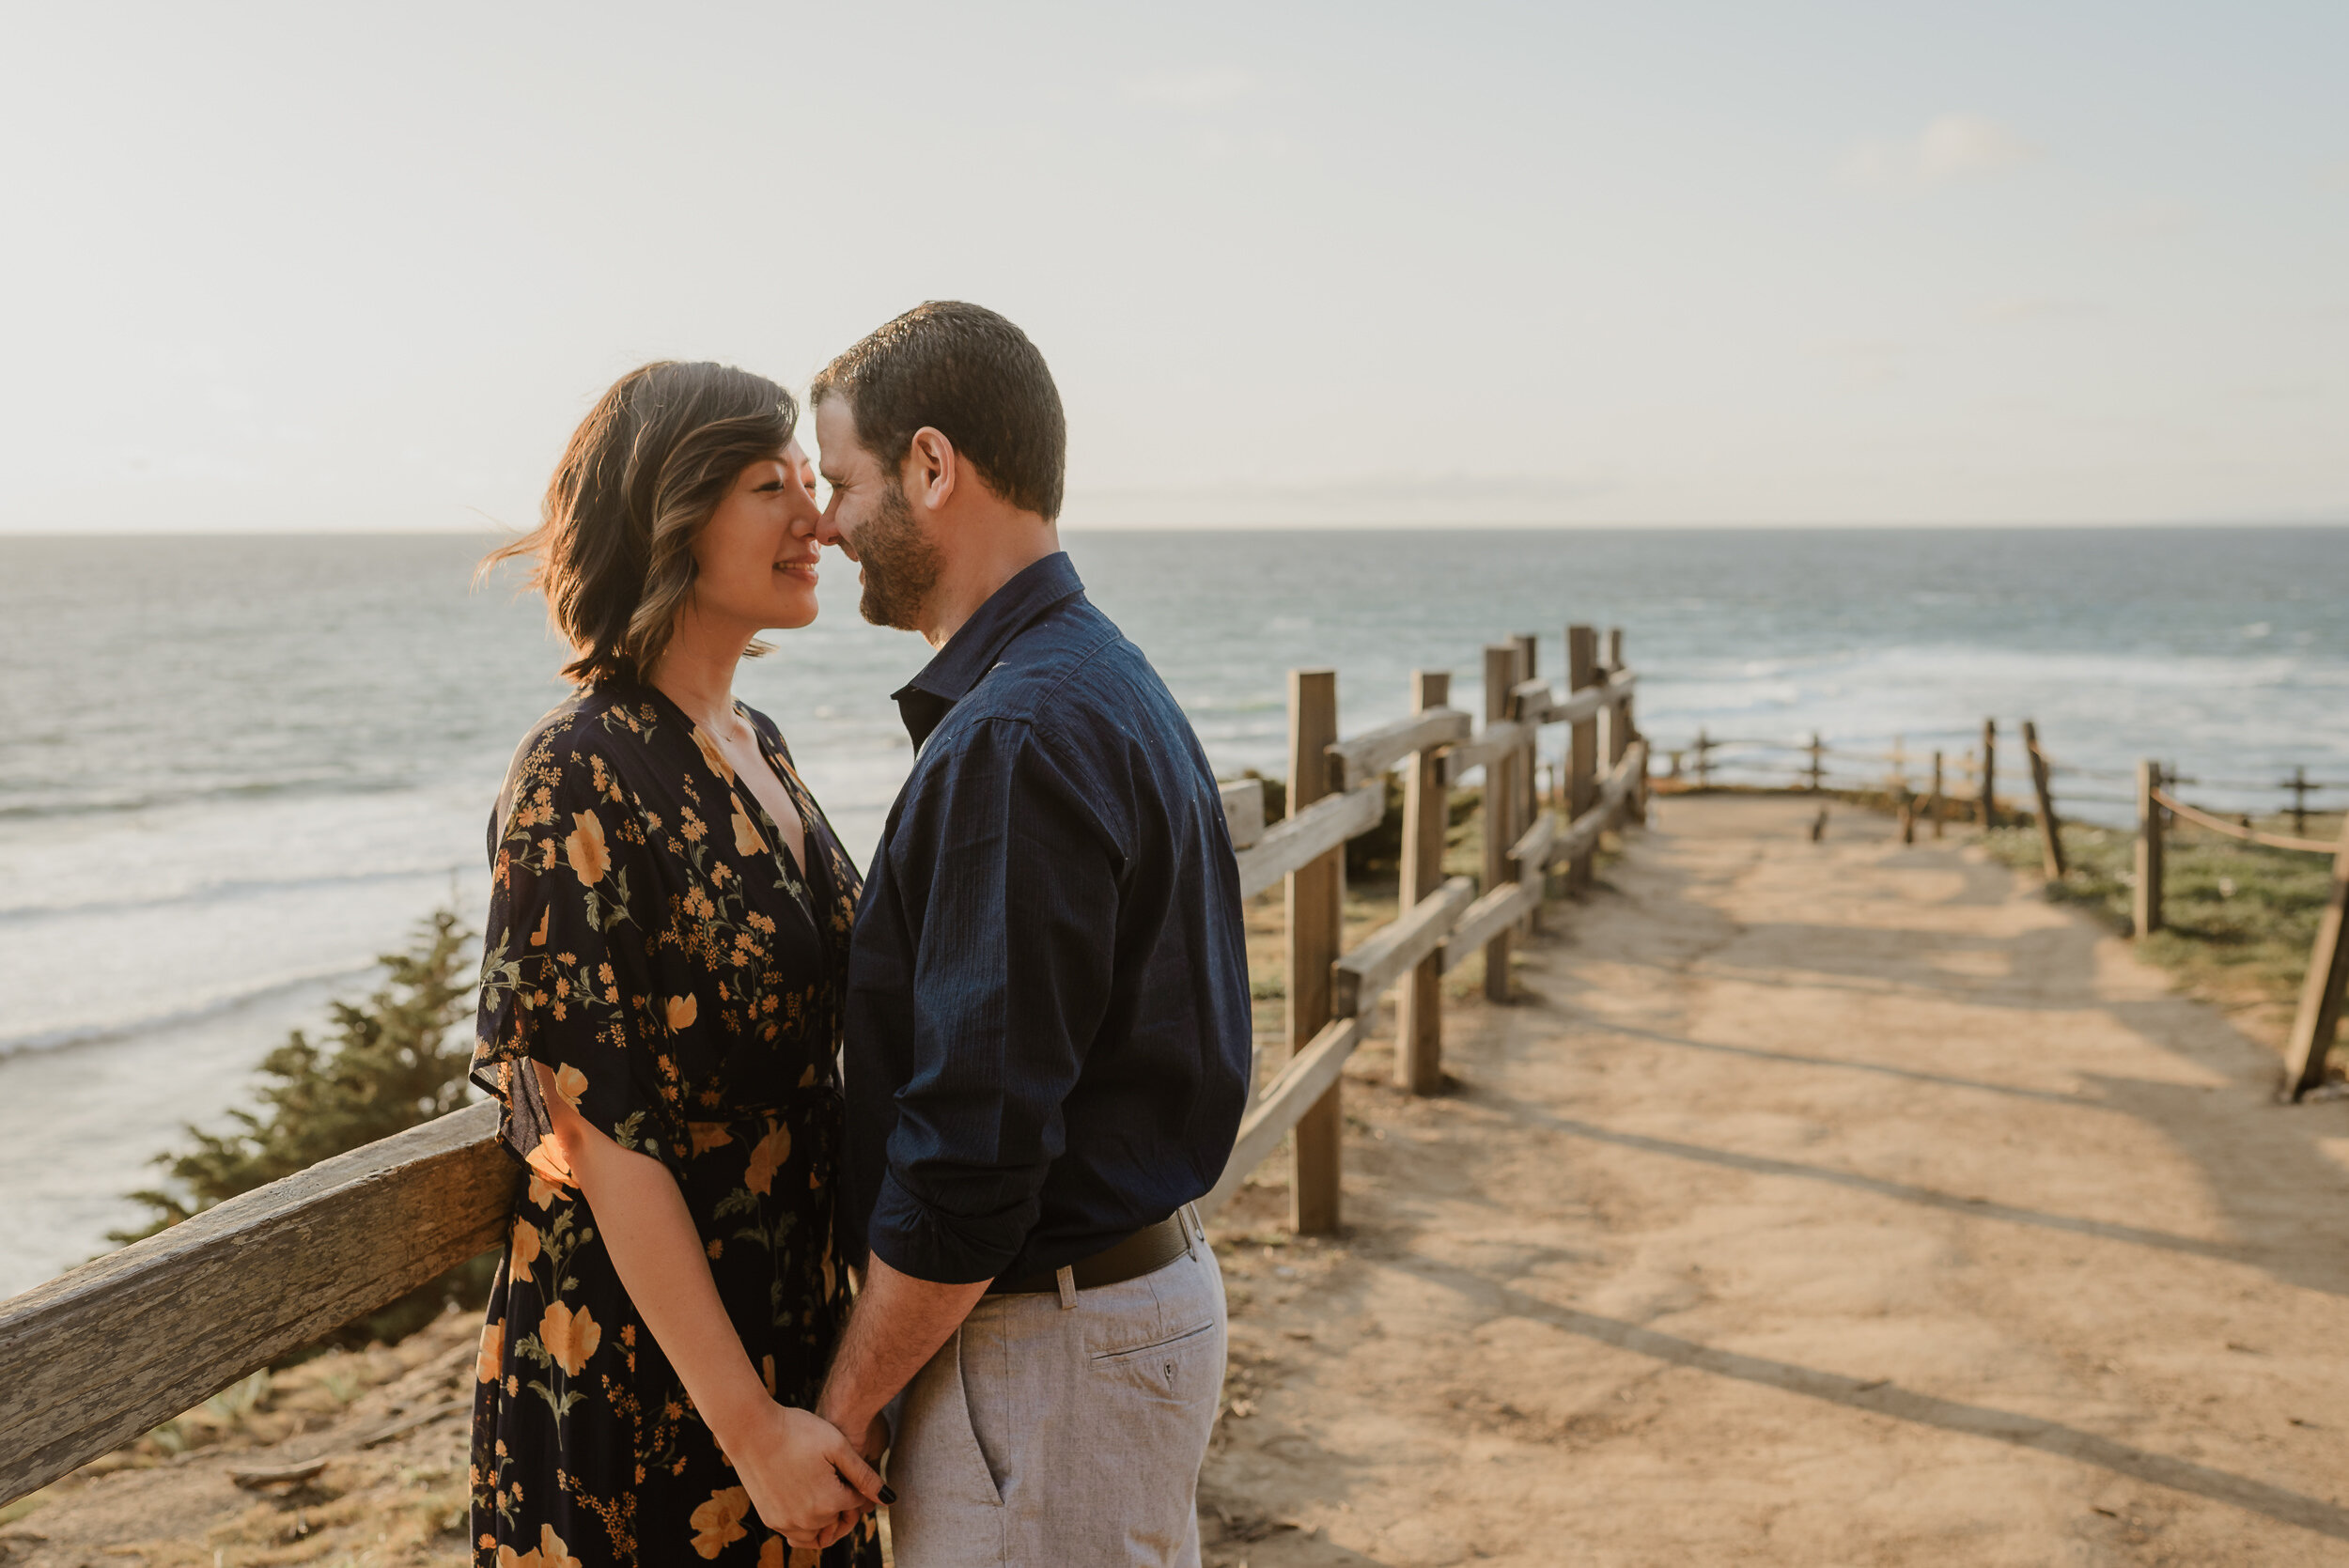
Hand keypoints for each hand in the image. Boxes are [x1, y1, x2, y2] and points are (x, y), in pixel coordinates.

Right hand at [721, 1403, 883, 1552]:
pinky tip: (805, 1500)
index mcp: (829, 1501)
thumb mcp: (838, 1447)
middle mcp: (808, 1520)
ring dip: (825, 1517)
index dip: (856, 1484)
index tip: (845, 1465)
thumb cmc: (798, 1431)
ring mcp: (786, 1522)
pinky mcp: (769, 1519)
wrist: (752, 1429)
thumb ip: (865, 1476)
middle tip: (833, 1473)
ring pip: (818, 1532)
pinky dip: (805, 1525)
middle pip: (838, 1518)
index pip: (856, 1503)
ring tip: (820, 1485)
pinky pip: (795, 1535)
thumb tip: (889, 1499)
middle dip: (842, 1501)